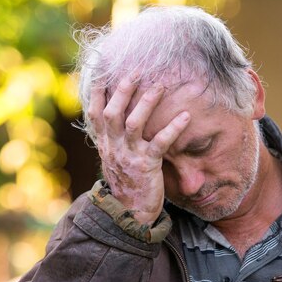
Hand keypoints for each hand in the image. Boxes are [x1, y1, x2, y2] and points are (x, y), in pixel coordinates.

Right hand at [87, 78, 190, 224]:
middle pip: (113, 113)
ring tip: (160, 86)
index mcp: (105, 144)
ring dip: (147, 103)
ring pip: (134, 124)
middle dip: (123, 89)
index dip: (97, 90)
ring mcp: (129, 156)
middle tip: (137, 70)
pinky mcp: (147, 166)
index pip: (95, 112)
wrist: (130, 213)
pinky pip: (160, 143)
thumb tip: (112, 115)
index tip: (102, 67)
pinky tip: (185, 116)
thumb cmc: (126, 182)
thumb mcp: (113, 158)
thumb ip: (111, 137)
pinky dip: (173, 128)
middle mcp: (113, 147)